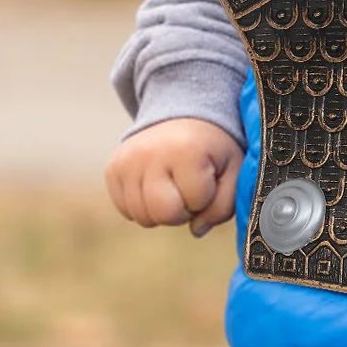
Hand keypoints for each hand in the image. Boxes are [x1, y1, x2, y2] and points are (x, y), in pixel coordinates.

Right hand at [105, 118, 242, 236]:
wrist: (185, 116)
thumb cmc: (214, 148)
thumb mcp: (234, 169)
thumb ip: (225, 204)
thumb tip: (196, 230)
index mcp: (185, 150)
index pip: (196, 202)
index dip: (206, 197)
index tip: (208, 177)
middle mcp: (149, 154)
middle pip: (163, 215)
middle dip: (182, 211)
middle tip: (190, 189)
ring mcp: (126, 161)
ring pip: (142, 217)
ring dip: (162, 211)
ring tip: (174, 185)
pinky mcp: (112, 169)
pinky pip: (126, 210)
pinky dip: (144, 206)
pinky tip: (157, 186)